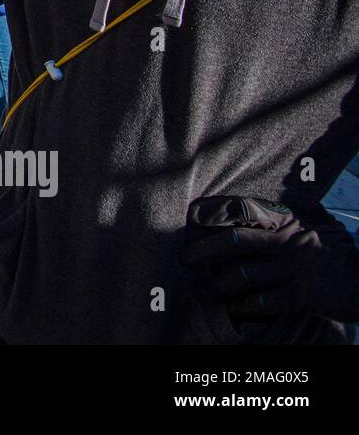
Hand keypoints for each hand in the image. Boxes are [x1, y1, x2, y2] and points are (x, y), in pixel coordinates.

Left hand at [181, 196, 358, 322]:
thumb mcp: (309, 226)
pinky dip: (245, 306)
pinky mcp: (302, 294)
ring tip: (207, 290)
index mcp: (288, 221)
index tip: (192, 216)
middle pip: (236, 241)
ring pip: (244, 274)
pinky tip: (235, 308)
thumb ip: (280, 221)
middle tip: (186, 258)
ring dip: (220, 284)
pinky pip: (263, 301)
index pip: (243, 209)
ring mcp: (295, 268)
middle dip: (205, 250)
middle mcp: (289, 241)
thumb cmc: (331, 253)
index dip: (215, 211)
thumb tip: (241, 214)